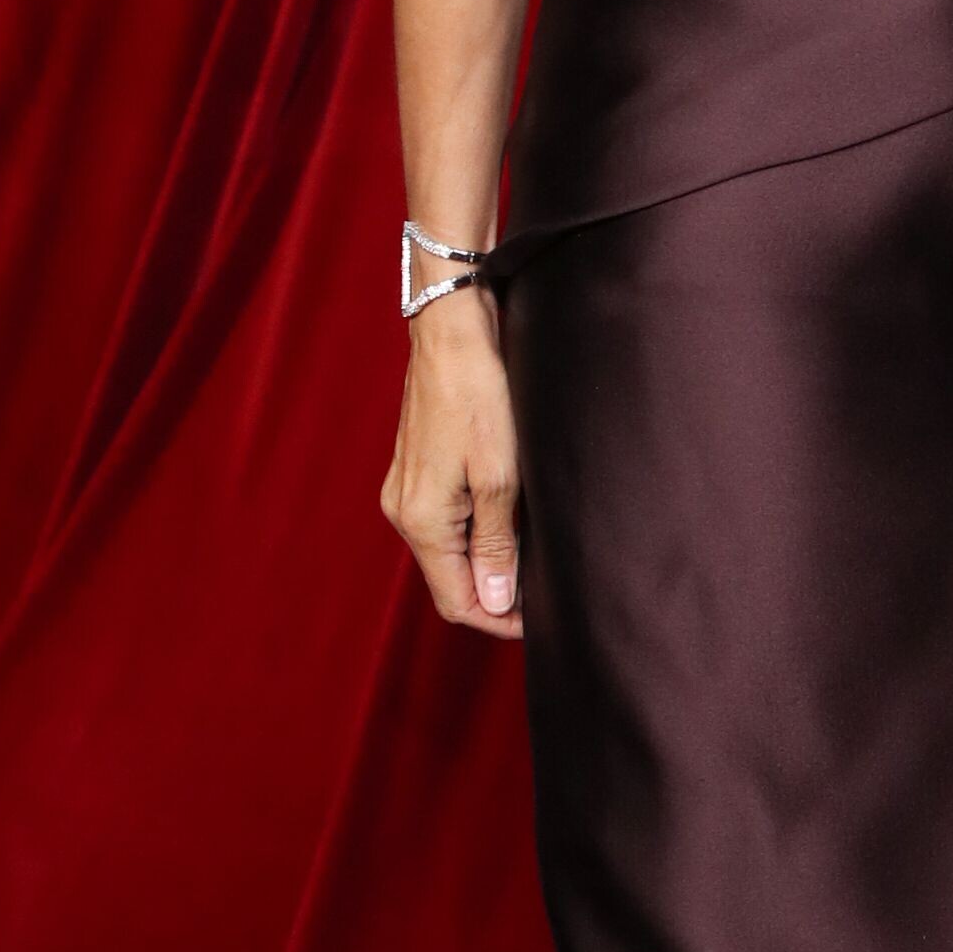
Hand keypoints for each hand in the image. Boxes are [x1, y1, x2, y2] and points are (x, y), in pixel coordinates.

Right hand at [383, 290, 524, 636]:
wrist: (452, 331)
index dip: (499, 620)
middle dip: (496, 594)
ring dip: (489, 563)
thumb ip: (496, 544)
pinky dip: (478, 534)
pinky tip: (511, 522)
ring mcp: (407, 491)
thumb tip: (495, 601)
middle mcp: (405, 513)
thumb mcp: (499, 476)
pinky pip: (447, 523)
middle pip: (450, 581)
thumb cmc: (477, 394)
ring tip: (535, 558)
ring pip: (450, 553)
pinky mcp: (418, 472)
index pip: (457, 602)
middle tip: (547, 591)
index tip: (541, 619)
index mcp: (422, 522)